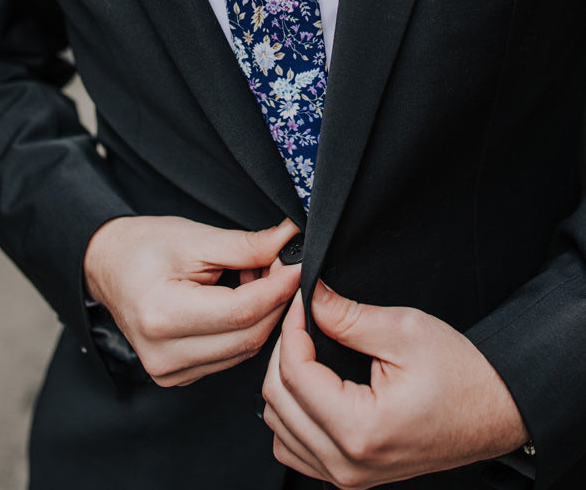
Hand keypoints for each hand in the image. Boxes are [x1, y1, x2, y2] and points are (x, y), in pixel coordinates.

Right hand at [83, 215, 300, 386]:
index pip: (241, 312)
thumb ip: (247, 246)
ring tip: (258, 278)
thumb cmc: (144, 247)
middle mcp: (163, 355)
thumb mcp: (195, 238)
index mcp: (162, 316)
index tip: (298, 264)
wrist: (108, 266)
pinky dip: (246, 330)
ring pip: (244, 351)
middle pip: (248, 336)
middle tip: (285, 266)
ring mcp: (169, 373)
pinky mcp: (177, 377)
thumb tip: (290, 241)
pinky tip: (243, 301)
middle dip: (276, 301)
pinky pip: (230, 358)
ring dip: (264, 316)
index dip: (278, 288)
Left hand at [262, 284, 528, 487]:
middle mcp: (348, 463)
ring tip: (305, 348)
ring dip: (283, 384)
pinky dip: (291, 414)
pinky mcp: (350, 476)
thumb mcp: (405, 331)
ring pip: (278, 428)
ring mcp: (347, 477)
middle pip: (277, 401)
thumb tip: (310, 299)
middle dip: (284, 350)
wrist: (494, 411)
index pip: (294, 374)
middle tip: (303, 318)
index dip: (291, 328)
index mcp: (361, 430)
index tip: (301, 300)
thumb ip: (349, 316)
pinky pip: (295, 449)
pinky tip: (310, 385)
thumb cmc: (462, 375)